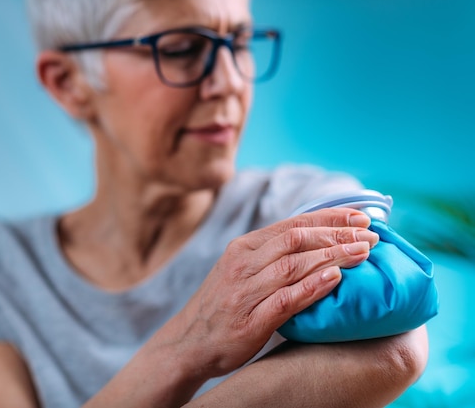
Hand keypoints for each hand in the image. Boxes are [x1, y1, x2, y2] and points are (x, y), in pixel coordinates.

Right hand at [172, 208, 379, 377]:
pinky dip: (312, 286)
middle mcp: (243, 263)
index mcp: (243, 248)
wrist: (188, 343)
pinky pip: (286, 299)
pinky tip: (336, 278)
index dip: (329, 218)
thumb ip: (271, 256)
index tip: (361, 217)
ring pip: (294, 265)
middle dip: (338, 234)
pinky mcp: (249, 320)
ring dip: (333, 255)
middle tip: (371, 235)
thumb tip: (316, 244)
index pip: (292, 224)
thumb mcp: (240, 271)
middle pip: (297, 239)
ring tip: (365, 253)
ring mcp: (245, 291)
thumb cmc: (222, 307)